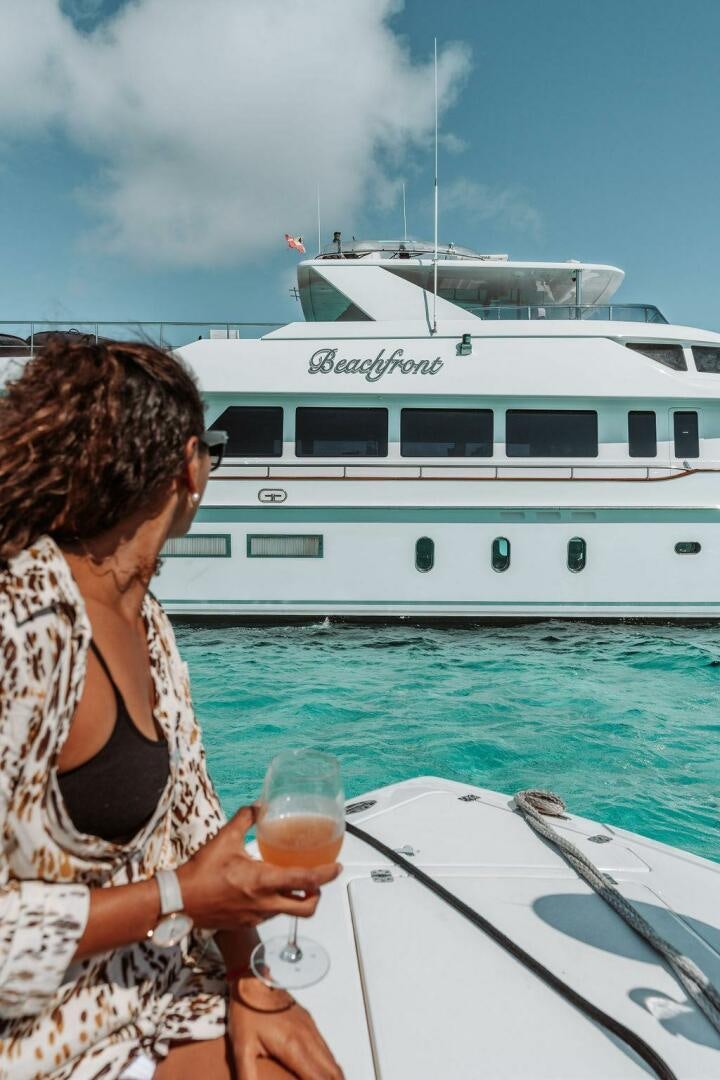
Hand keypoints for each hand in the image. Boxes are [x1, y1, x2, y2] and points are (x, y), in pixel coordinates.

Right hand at [176, 806, 340, 930]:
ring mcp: (256, 916)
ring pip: (288, 912)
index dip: (325, 875)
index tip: (337, 868)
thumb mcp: (224, 840)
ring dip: (296, 899)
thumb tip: (258, 805)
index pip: (305, 880)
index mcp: (262, 881)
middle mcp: (264, 903)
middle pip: (307, 908)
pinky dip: (277, 904)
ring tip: (292, 881)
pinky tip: (267, 890)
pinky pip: (271, 915)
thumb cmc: (201, 873)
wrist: (178, 902)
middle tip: (318, 880)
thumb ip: (245, 819)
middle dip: (318, 895)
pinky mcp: (246, 923)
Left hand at [229, 979, 343, 1079]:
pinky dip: (329, 1064)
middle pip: (332, 1071)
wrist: (254, 978)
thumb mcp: (242, 1048)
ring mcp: (310, 1028)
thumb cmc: (247, 1009)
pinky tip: (324, 1070)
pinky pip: (325, 1047)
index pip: (320, 1079)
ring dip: (335, 1076)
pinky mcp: (308, 1021)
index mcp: (294, 1047)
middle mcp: (307, 1038)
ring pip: (331, 1059)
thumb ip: (248, 1075)